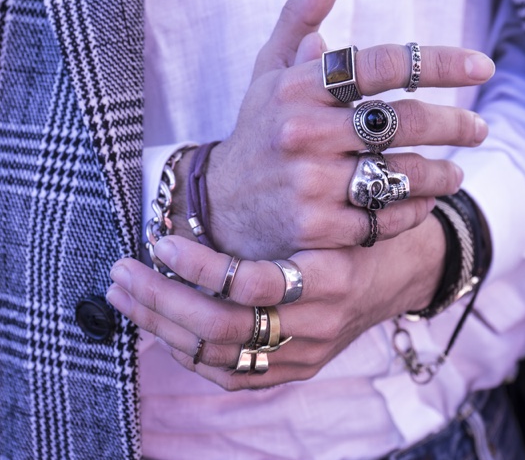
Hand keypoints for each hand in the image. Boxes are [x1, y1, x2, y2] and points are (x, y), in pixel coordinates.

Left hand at [107, 215, 445, 390]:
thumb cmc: (362, 225)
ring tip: (125, 294)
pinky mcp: (298, 369)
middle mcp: (319, 321)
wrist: (403, 272)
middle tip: (121, 272)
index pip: (252, 284)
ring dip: (161, 327)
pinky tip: (161, 328)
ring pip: (219, 357)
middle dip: (161, 301)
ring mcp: (307, 352)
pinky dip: (190, 355)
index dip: (199, 266)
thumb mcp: (341, 200)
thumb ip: (294, 188)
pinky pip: (234, 376)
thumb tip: (231, 148)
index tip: (162, 240)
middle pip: (223, 328)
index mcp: (332, 275)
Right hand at [202, 0, 493, 258]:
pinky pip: (384, 219)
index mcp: (298, 87)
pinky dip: (412, 211)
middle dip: (454, 124)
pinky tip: (422, 202)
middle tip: (479, 128)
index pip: (383, 64)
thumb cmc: (259, 131)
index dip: (441, 63)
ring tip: (455, 173)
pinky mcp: (314, 227)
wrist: (219, 206)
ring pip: (400, 175)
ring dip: (441, 174)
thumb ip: (300, 15)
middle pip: (403, 122)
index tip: (482, 67)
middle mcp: (302, 132)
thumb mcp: (269, 71)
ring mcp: (308, 183)